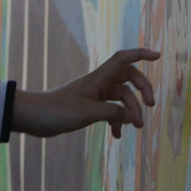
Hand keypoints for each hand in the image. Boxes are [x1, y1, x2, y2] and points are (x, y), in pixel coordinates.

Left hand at [10, 47, 160, 138]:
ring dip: (130, 111)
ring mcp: (93, 96)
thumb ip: (113, 113)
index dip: (141, 54)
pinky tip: (116, 136)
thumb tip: (131, 116)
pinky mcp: (88, 108)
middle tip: (150, 107)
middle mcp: (98, 84)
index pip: (123, 59)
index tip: (158, 56)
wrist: (33, 117)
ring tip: (135, 128)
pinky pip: (110, 111)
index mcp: (98, 79)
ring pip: (120, 98)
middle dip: (142, 91)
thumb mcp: (88, 113)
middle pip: (128, 79)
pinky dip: (115, 122)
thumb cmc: (57, 111)